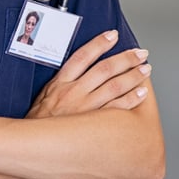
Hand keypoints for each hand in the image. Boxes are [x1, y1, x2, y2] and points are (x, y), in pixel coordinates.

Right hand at [26, 30, 151, 119]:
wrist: (33, 143)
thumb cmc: (39, 120)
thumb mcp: (44, 93)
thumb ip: (61, 81)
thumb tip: (78, 67)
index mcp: (61, 82)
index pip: (83, 56)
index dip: (99, 43)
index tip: (112, 35)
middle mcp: (74, 92)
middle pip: (104, 69)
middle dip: (125, 58)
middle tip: (140, 53)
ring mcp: (85, 108)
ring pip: (114, 87)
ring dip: (133, 76)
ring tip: (145, 69)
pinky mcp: (93, 124)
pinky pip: (117, 109)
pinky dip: (131, 100)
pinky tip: (141, 93)